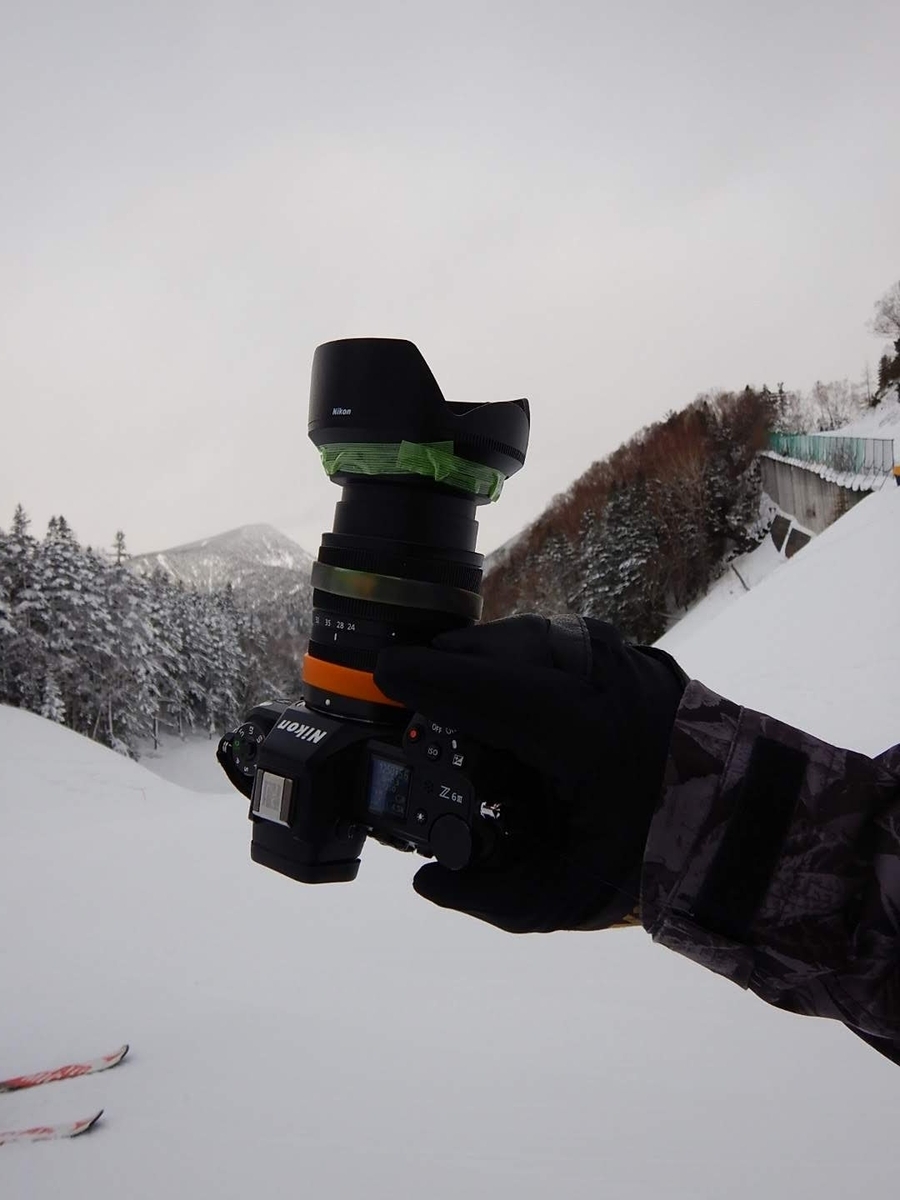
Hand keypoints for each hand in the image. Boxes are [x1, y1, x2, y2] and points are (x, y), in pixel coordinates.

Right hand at [374, 614, 686, 931]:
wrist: (739, 823)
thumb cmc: (653, 860)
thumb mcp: (570, 895)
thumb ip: (490, 897)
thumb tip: (428, 879)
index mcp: (583, 734)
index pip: (490, 688)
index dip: (431, 678)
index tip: (384, 671)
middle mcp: (601, 680)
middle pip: (498, 651)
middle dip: (448, 669)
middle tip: (413, 697)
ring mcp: (617, 658)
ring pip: (523, 638)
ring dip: (482, 664)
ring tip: (458, 704)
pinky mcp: (625, 654)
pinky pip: (550, 643)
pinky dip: (515, 663)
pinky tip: (505, 699)